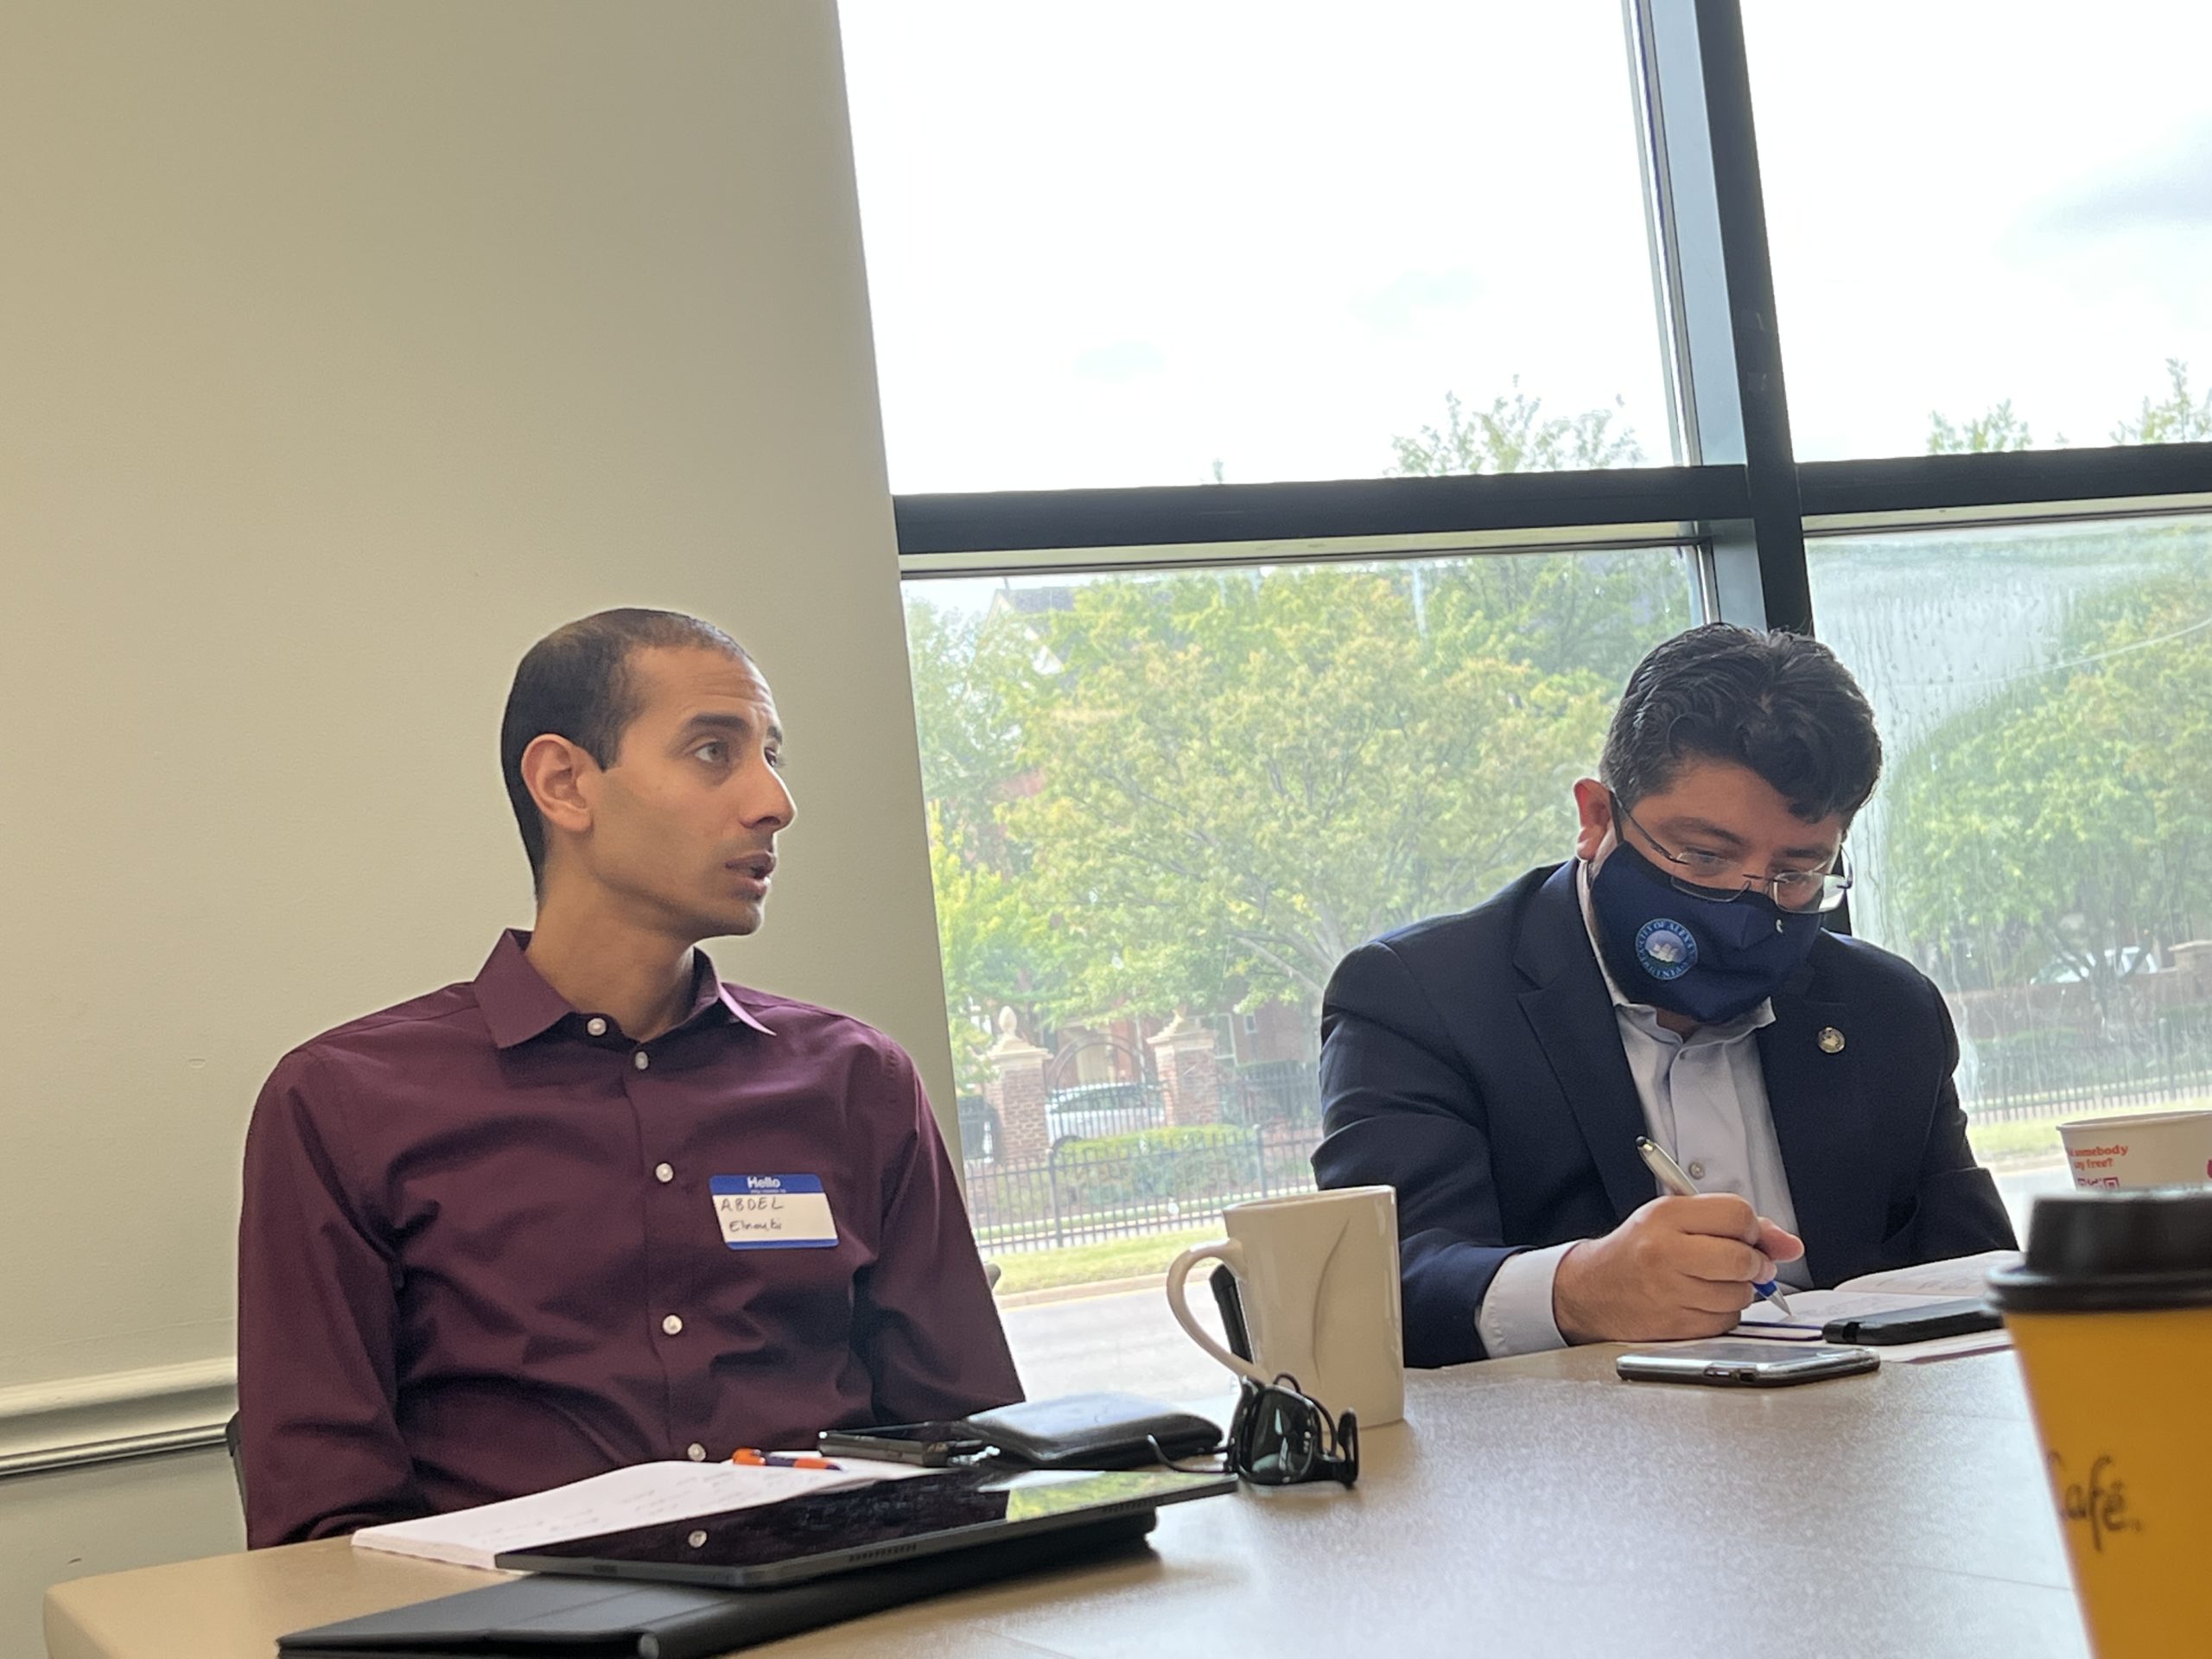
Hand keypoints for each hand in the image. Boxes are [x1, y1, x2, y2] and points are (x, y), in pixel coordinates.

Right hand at [1551, 1195, 1804, 1344]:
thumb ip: (1732, 1224)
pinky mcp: (1674, 1326)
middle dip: (1756, 1265)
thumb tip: (1789, 1245)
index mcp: (1666, 1216)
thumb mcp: (1675, 1219)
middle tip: (1747, 1265)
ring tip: (1713, 1282)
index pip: (1737, 1214)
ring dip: (1739, 1291)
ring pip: (1740, 1295)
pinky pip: (1725, 1322)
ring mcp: (1668, 1292)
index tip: (1748, 1236)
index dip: (1753, 1229)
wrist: (1591, 1290)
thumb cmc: (1637, 1251)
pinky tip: (1701, 1303)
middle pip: (1743, 1259)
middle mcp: (1665, 1252)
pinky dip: (1723, 1314)